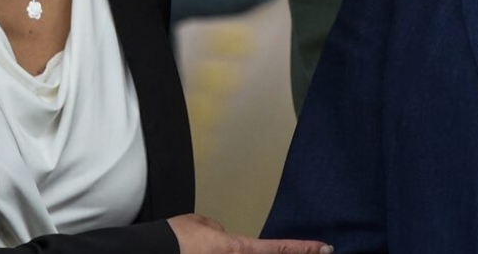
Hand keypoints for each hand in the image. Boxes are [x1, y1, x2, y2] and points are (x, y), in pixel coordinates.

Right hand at [168, 214, 333, 253]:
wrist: (152, 253)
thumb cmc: (174, 240)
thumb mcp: (202, 225)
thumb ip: (222, 232)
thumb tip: (225, 237)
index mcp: (237, 250)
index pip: (279, 249)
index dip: (305, 249)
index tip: (325, 249)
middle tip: (316, 253)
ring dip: (257, 252)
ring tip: (274, 247)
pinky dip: (240, 252)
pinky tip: (221, 247)